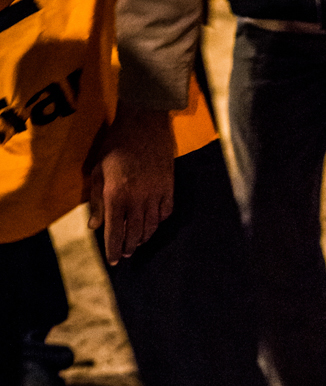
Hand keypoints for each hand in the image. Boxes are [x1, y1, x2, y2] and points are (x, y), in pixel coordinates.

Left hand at [87, 105, 174, 264]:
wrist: (143, 124)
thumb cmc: (116, 145)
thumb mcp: (98, 170)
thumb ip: (97, 200)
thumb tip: (95, 225)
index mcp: (116, 196)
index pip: (114, 232)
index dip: (113, 249)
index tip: (113, 261)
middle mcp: (137, 200)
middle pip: (134, 233)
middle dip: (129, 247)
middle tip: (125, 252)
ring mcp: (155, 195)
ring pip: (151, 227)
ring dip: (143, 238)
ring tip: (138, 243)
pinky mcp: (169, 189)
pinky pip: (165, 214)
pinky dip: (158, 222)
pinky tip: (152, 224)